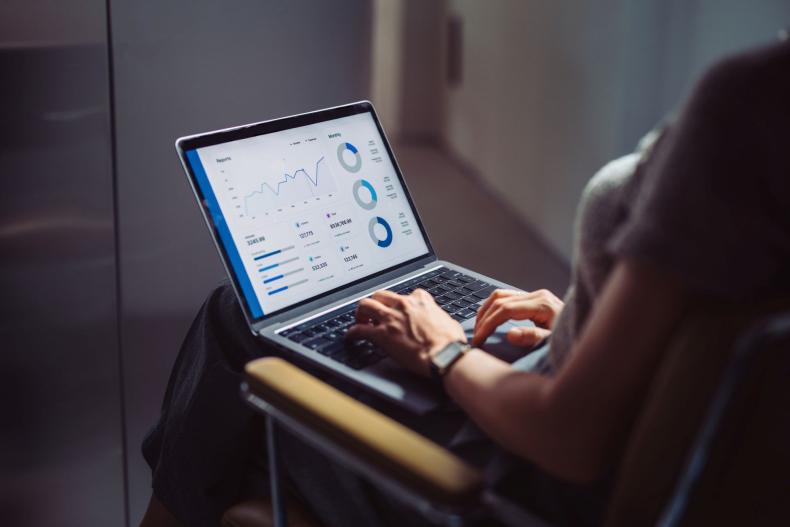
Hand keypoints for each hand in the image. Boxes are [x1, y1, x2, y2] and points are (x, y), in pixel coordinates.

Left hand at [346, 289, 466, 376]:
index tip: (399, 310)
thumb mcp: (448, 322)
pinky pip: (359, 329)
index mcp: (421, 301)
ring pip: (365, 305)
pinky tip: (351, 336)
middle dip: (376, 303)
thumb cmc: (450, 343)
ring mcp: (391, 319)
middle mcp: (403, 305)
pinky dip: (352, 332)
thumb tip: (441, 323)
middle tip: (375, 314)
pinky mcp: (382, 335)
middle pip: (380, 295)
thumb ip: (439, 318)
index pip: (407, 294)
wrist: (444, 355)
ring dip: (361, 313)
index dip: (401, 303)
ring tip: (360, 321)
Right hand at [472, 289, 563, 346]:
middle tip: (476, 337)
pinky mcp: (533, 298)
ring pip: (501, 295)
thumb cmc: (572, 337)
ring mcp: (535, 295)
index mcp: (542, 303)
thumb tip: (510, 334)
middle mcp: (537, 295)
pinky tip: (490, 318)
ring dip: (486, 310)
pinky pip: (508, 297)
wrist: (586, 328)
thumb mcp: (553, 341)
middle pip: (500, 300)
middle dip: (484, 319)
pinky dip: (494, 307)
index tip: (479, 339)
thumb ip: (532, 337)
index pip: (505, 309)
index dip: (489, 324)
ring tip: (478, 327)